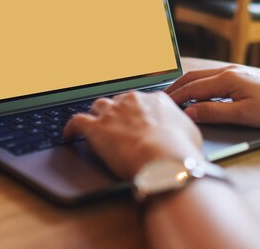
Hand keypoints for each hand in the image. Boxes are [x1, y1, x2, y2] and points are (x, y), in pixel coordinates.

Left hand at [63, 91, 203, 178]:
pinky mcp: (96, 128)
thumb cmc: (181, 150)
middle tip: (118, 126)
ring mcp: (112, 113)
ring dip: (97, 116)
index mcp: (156, 100)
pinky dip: (70, 128)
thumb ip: (182, 127)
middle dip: (118, 112)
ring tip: (95, 126)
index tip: (138, 120)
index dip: (139, 112)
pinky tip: (68, 135)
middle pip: (119, 102)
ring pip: (98, 107)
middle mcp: (133, 100)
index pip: (143, 101)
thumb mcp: (191, 133)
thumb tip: (182, 132)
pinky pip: (76, 122)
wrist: (164, 159)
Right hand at [165, 65, 259, 128]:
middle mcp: (229, 71)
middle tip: (161, 99)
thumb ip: (214, 112)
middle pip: (194, 78)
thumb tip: (189, 113)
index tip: (161, 106)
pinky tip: (200, 93)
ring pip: (204, 76)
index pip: (192, 88)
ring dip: (187, 85)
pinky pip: (214, 79)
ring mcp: (237, 72)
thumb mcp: (244, 115)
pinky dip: (200, 85)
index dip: (175, 97)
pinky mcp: (244, 77)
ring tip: (175, 96)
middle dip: (176, 88)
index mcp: (227, 79)